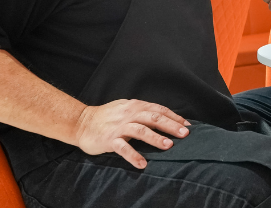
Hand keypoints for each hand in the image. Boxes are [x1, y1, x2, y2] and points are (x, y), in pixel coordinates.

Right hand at [74, 99, 189, 169]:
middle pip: (153, 118)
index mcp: (135, 106)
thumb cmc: (108, 117)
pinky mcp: (109, 139)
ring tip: (168, 146)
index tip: (188, 125)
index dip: (174, 117)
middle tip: (185, 134)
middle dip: (171, 125)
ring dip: (155, 138)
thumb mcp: (127, 109)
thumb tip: (166, 118)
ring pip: (140, 130)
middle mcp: (129, 114)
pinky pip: (123, 147)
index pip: (159, 110)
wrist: (82, 122)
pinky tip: (143, 164)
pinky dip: (133, 155)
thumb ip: (143, 112)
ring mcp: (119, 127)